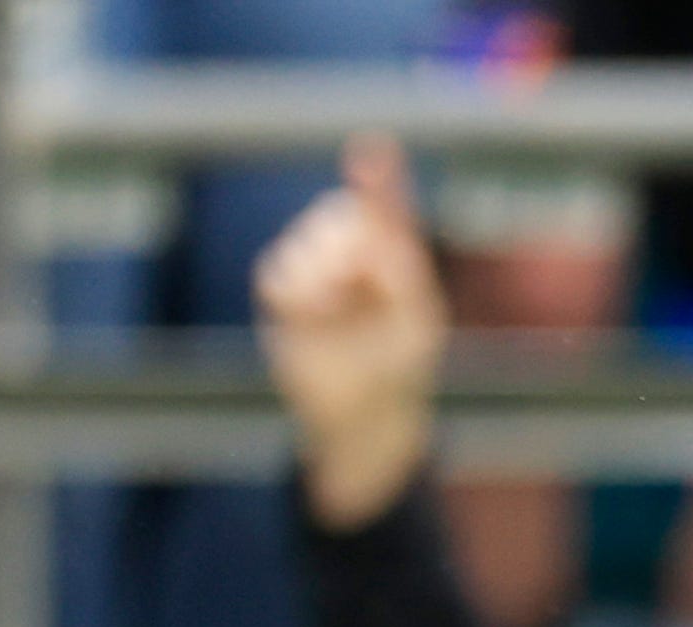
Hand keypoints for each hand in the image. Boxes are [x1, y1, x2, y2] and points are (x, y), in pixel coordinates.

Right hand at [254, 137, 444, 529]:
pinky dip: (296, 296)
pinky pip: (278, 273)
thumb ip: (400, 274)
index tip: (373, 147)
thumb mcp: (414, 322)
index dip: (377, 178)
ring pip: (305, 245)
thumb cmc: (399, 365)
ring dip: (321, 280)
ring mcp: (314, 265)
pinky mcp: (283, 288)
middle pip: (337, 218)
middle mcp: (351, 247)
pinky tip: (313, 319)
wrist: (363, 414)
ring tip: (338, 315)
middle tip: (360, 291)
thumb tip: (365, 237)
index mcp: (393, 250)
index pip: (383, 206)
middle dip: (346, 252)